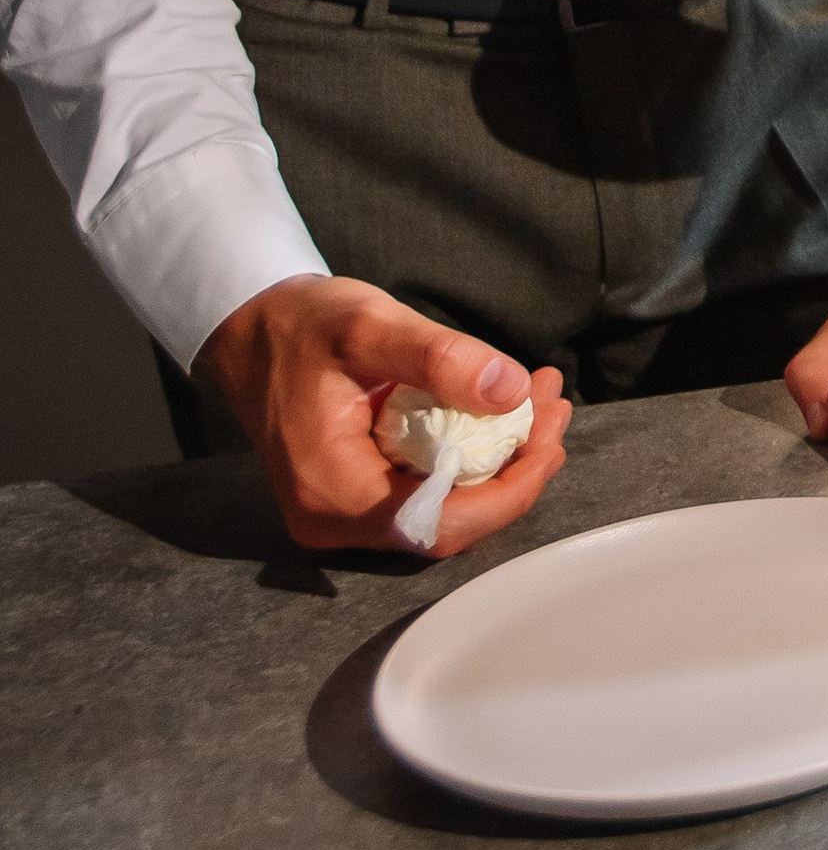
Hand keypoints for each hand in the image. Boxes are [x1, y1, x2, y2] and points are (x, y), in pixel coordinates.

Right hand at [198, 276, 569, 556]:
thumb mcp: (368, 325)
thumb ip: (438, 358)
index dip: (510, 490)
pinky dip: (472, 458)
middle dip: (517, 469)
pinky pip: (428, 492)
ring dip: (502, 462)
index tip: (550, 432)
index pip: (441, 524)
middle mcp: (335, 521)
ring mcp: (344, 515)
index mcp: (333, 493)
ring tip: (540, 401)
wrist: (249, 330)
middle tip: (554, 404)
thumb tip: (510, 391)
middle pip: (451, 522)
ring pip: (445, 509)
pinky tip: (502, 414)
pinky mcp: (356, 496)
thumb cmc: (300, 325)